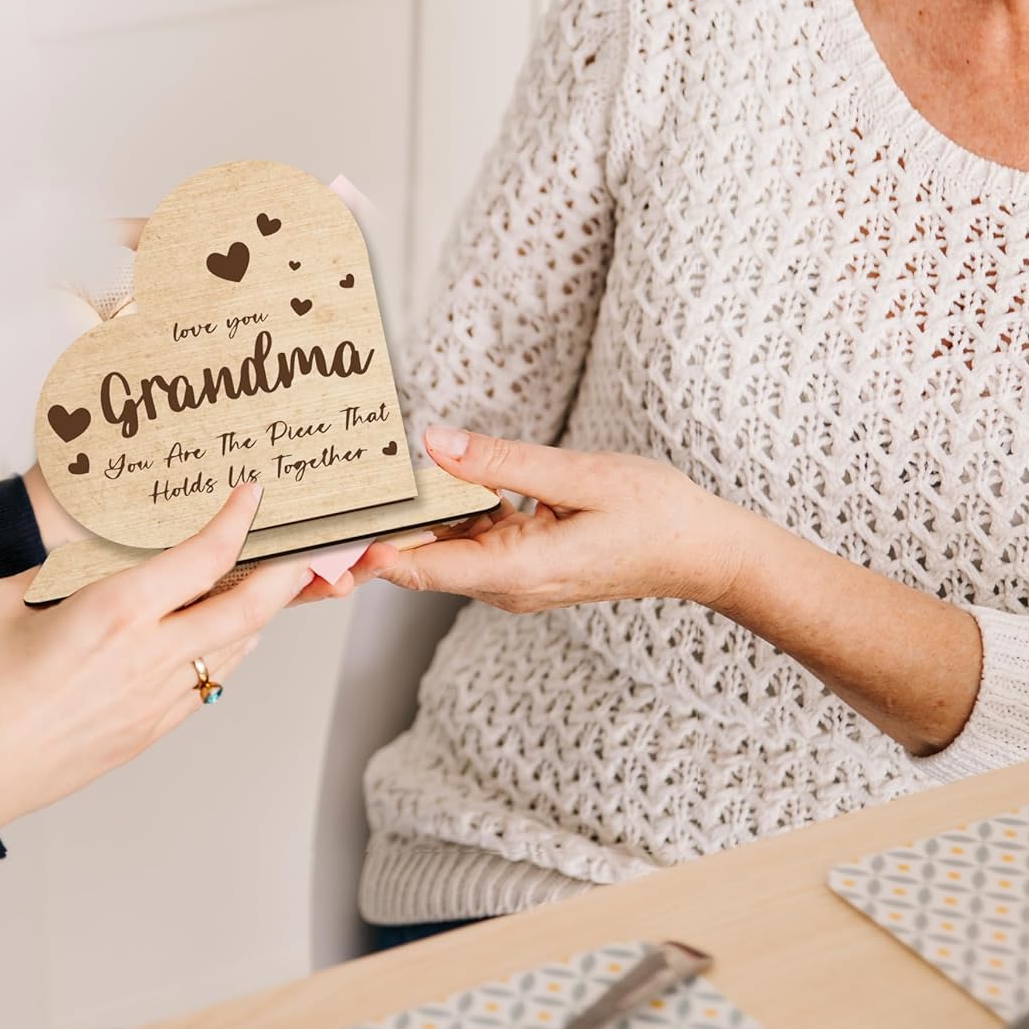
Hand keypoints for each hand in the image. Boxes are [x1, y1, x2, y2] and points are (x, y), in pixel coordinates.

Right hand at [0, 483, 313, 827]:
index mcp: (114, 612)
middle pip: (248, 609)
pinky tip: (219, 634)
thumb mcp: (8, 599)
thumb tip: (95, 559)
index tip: (251, 495)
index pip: (204, 556)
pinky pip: (209, 683)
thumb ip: (62, 571)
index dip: (237, 520)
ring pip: (235, 648)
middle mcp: (148, 655)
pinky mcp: (150, 730)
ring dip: (258, 613)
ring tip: (264, 585)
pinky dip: (226, 651)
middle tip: (301, 547)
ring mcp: (155, 700)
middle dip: (285, 573)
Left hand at [350, 426, 742, 613]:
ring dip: (414, 514)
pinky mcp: (524, 565)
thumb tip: (435, 443)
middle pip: (421, 558)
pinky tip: (438, 475)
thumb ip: (502, 462)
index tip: (325, 527)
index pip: (420, 567)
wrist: (703, 552)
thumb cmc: (655, 514)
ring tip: (368, 473)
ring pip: (444, 547)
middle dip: (377, 527)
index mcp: (517, 570)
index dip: (366, 550)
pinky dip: (451, 512)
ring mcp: (514, 580)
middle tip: (329, 486)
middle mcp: (507, 585)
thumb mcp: (580, 475)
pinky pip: (472, 540)